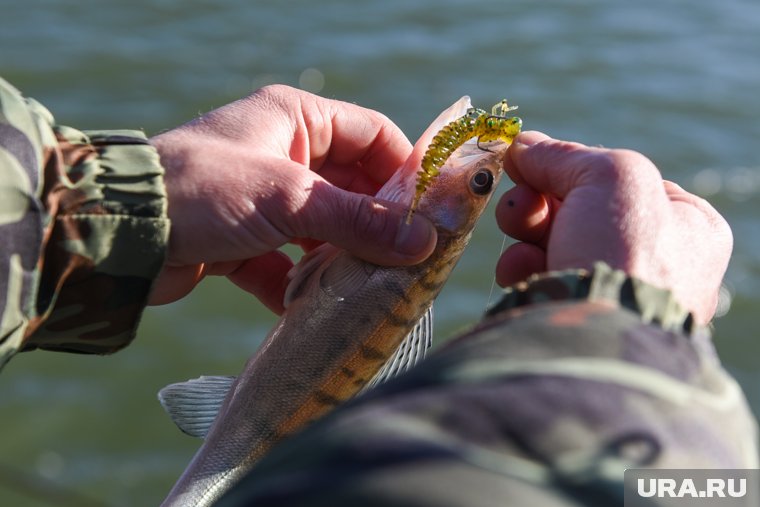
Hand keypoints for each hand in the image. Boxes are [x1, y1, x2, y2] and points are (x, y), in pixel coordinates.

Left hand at [148, 85, 435, 311]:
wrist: (117, 235)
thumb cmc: (202, 190)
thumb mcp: (288, 199)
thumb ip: (357, 220)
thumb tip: (422, 242)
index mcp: (295, 119)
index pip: (372, 134)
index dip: (405, 170)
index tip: (433, 211)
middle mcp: (282, 154)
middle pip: (351, 187)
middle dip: (378, 224)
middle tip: (410, 260)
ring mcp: (262, 199)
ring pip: (322, 230)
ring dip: (342, 260)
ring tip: (373, 289)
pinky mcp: (242, 241)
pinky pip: (287, 264)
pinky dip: (301, 287)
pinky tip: (317, 311)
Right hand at [494, 131, 731, 324]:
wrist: (600, 336)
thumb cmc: (626, 249)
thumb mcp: (609, 175)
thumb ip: (564, 155)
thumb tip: (521, 145)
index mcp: (688, 225)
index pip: (617, 181)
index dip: (573, 170)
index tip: (534, 164)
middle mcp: (658, 262)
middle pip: (580, 209)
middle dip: (540, 200)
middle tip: (520, 200)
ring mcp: (616, 294)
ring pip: (555, 242)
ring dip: (527, 231)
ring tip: (518, 231)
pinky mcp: (577, 318)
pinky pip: (543, 278)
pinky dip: (524, 268)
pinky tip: (521, 270)